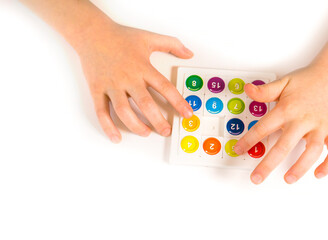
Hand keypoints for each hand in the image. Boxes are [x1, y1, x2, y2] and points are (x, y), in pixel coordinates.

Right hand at [76, 22, 193, 142]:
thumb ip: (172, 44)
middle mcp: (128, 78)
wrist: (92, 32)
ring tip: (146, 133)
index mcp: (143, 67)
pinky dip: (108, 126)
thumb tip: (189, 53)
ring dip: (136, 125)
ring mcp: (111, 85)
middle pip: (146, 104)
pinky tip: (116, 137)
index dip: (178, 102)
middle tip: (166, 131)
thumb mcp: (149, 37)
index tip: (187, 114)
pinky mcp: (97, 90)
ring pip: (124, 111)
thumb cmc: (120, 37)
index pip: (165, 88)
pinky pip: (101, 111)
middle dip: (158, 120)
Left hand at [234, 64, 327, 183]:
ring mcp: (320, 126)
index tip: (239, 150)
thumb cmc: (309, 80)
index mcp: (288, 109)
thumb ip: (265, 91)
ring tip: (288, 179)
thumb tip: (248, 90)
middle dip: (268, 164)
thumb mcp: (284, 82)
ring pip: (311, 151)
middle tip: (257, 177)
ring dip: (300, 168)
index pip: (264, 128)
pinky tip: (318, 173)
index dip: (249, 140)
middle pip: (283, 146)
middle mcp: (303, 120)